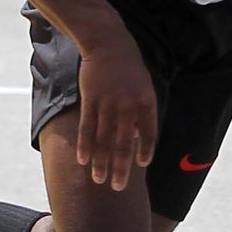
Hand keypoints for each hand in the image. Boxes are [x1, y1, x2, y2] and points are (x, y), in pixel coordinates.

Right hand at [75, 38, 157, 191]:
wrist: (108, 44)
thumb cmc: (128, 67)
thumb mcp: (144, 86)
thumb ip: (142, 112)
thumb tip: (135, 138)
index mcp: (146, 103)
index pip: (148, 135)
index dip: (144, 152)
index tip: (140, 167)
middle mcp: (128, 107)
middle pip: (124, 145)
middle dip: (121, 169)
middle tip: (118, 187)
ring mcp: (108, 104)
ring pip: (104, 141)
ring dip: (100, 163)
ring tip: (98, 180)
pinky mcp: (90, 101)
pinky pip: (87, 129)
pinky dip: (84, 146)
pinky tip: (82, 161)